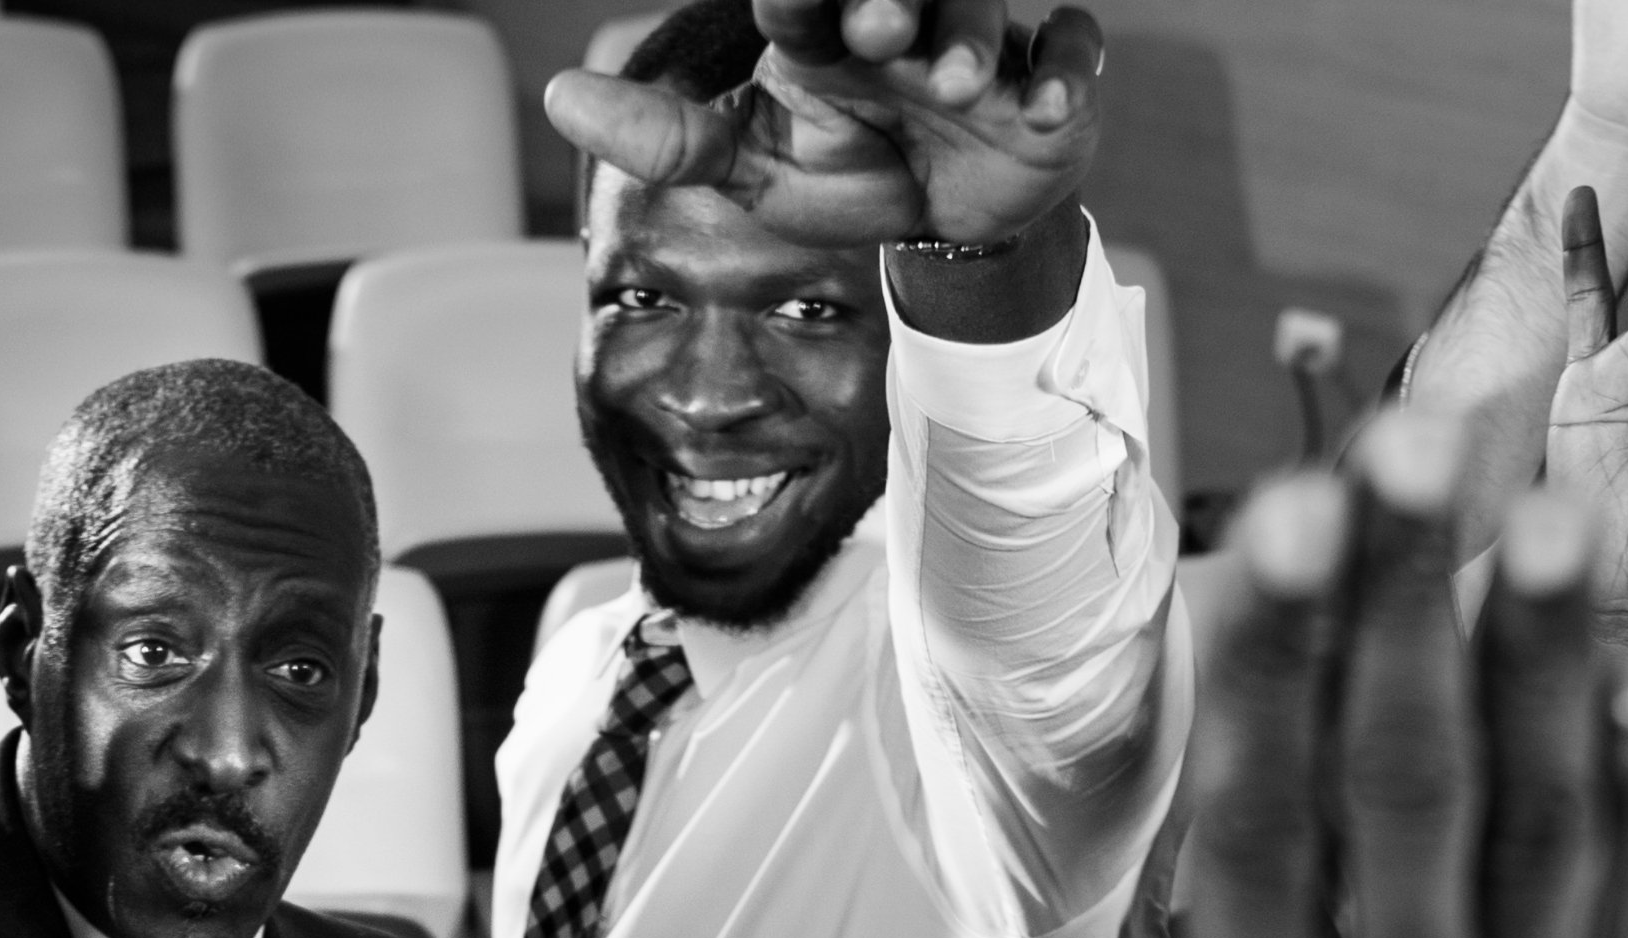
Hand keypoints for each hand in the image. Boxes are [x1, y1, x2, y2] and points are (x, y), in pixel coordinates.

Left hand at [545, 0, 1105, 250]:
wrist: (940, 226)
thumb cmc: (843, 174)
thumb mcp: (747, 170)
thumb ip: (663, 141)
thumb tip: (556, 96)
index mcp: (827, 35)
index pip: (803, 1)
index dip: (797, 0)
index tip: (779, 4)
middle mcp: (905, 25)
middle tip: (874, 29)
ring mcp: (982, 49)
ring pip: (987, 12)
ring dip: (975, 40)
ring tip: (958, 83)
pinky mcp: (1047, 85)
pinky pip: (1072, 57)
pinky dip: (1068, 74)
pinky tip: (1045, 105)